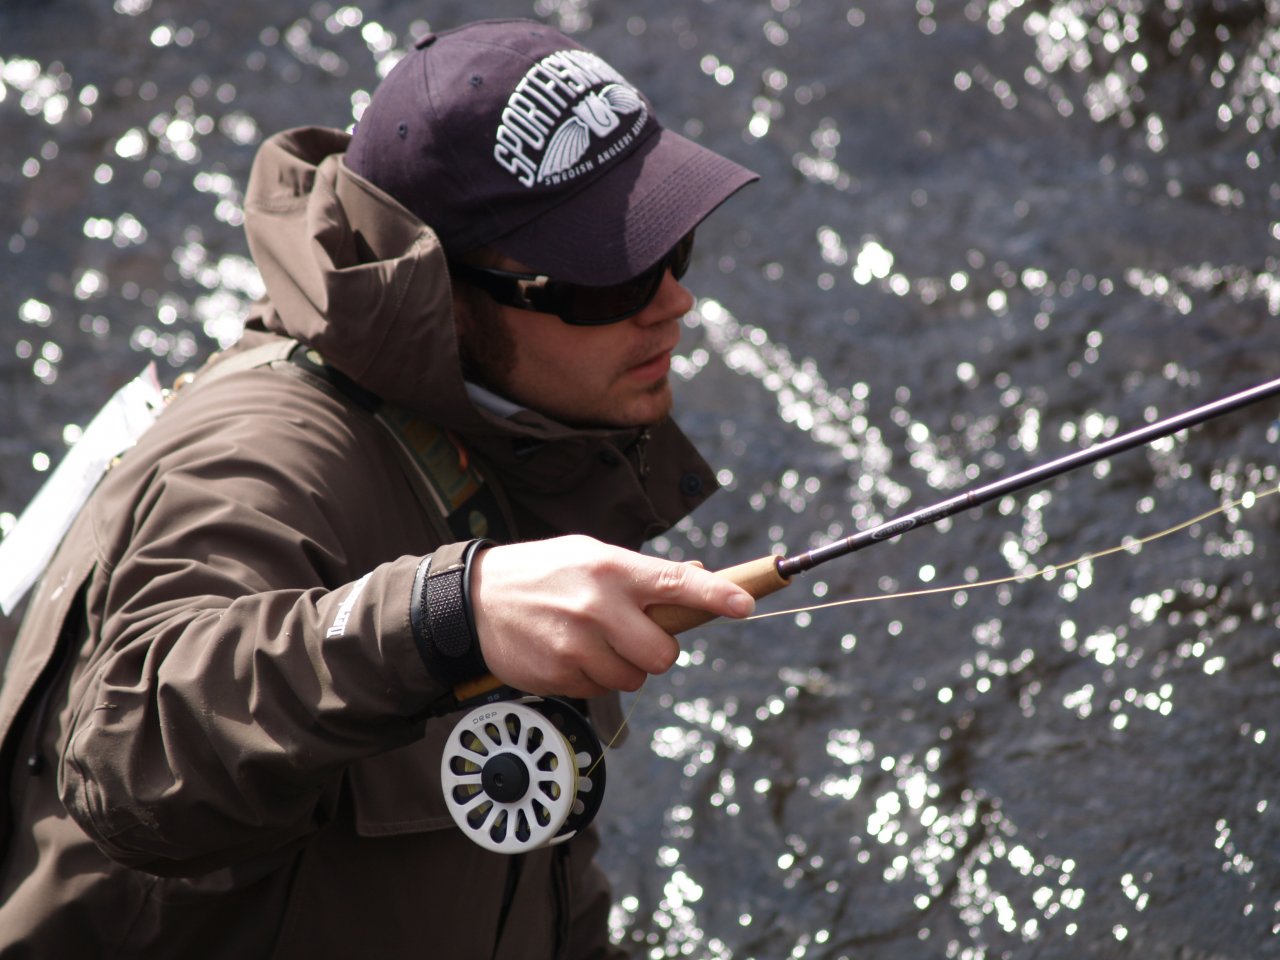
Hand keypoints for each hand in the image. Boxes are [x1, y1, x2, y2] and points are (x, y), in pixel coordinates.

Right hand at [468, 536, 754, 697]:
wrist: (475, 599)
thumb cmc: (545, 572)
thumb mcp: (591, 554)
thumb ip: (643, 572)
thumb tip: (698, 577)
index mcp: (612, 568)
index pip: (676, 583)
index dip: (716, 596)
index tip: (745, 605)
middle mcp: (597, 606)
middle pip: (663, 654)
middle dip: (657, 651)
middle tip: (636, 637)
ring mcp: (576, 644)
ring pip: (633, 678)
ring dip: (623, 667)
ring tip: (591, 640)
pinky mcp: (558, 674)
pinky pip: (600, 690)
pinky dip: (592, 677)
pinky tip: (569, 652)